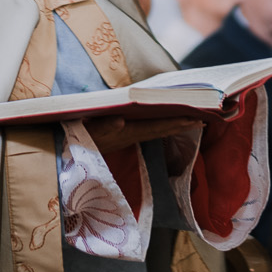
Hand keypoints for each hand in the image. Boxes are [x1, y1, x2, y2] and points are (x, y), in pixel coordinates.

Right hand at [84, 113, 202, 153]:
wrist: (67, 153)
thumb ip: (103, 128)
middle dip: (182, 124)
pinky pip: (148, 129)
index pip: (157, 127)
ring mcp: (127, 136)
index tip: (195, 118)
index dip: (175, 122)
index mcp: (126, 132)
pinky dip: (161, 125)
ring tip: (192, 120)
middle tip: (204, 118)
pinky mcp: (122, 136)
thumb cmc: (76, 138)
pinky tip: (167, 122)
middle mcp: (130, 135)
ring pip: (156, 130)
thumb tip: (120, 122)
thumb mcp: (87, 132)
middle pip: (161, 129)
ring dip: (174, 125)